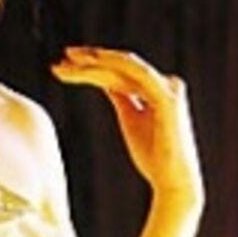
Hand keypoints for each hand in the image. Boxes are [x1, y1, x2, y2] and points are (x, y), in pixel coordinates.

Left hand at [50, 46, 203, 213]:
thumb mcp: (131, 120)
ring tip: (69, 60)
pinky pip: (135, 73)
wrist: (173, 181)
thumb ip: (122, 97)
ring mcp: (167, 88)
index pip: (123, 71)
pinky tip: (90, 63)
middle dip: (92, 59)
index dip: (96, 65)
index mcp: (156, 90)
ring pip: (125, 66)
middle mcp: (163, 84)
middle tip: (65, 55)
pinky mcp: (166, 97)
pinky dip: (113, 65)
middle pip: (122, 65)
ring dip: (96, 61)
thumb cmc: (154, 157)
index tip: (69, 64)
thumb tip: (108, 82)